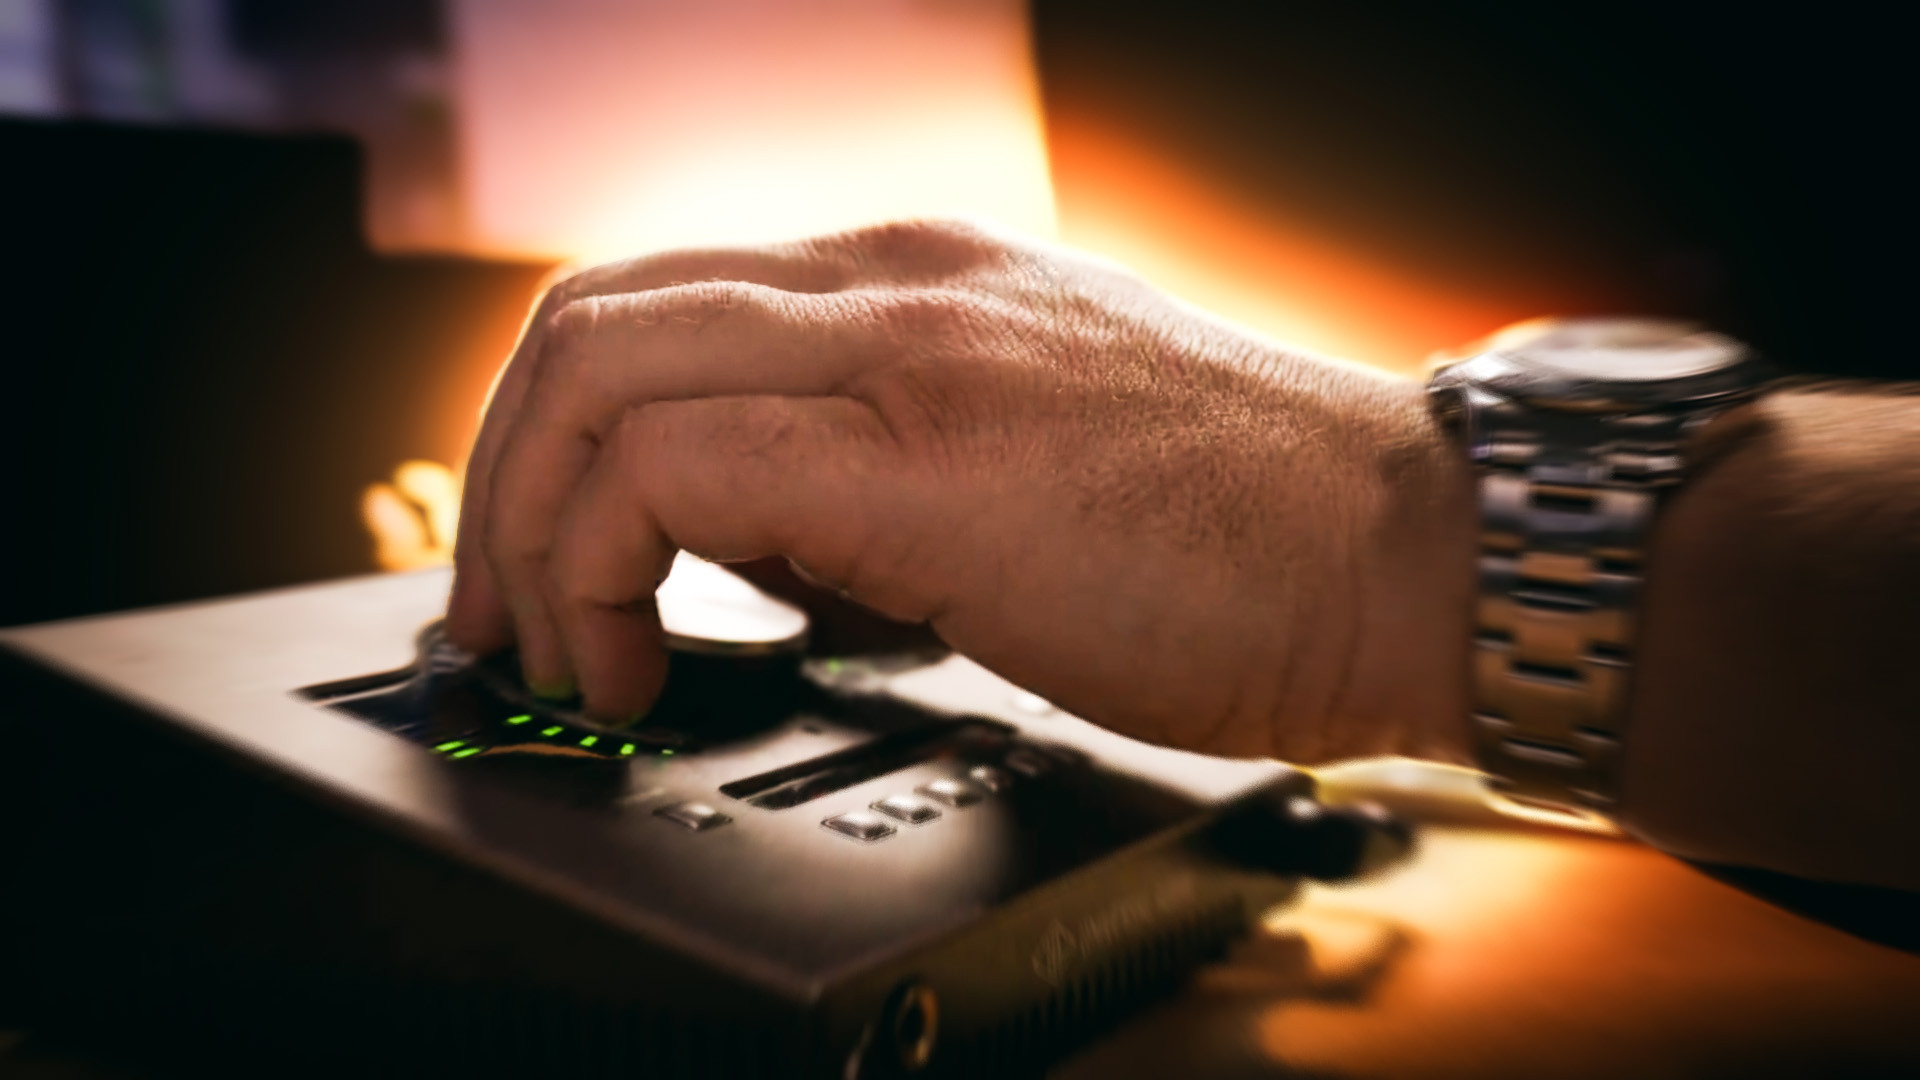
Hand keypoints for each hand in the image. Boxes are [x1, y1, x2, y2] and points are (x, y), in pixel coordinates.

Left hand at [446, 221, 1475, 762]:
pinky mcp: (920, 457)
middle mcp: (892, 282)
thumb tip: (746, 544)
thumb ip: (869, 472)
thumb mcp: (1017, 459)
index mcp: (912, 280)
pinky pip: (672, 468)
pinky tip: (645, 661)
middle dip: (504, 477)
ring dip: (531, 527)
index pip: (656, 305)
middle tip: (506, 613)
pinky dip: (605, 566)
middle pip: (589, 317)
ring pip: (598, 369)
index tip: (548, 559)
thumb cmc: (1245, 535)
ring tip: (567, 654)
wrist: (1400, 555)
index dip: (557, 436)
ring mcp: (905, 351)